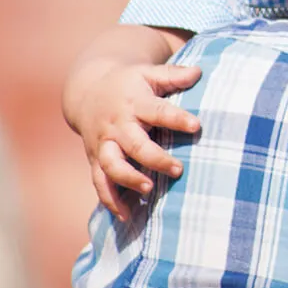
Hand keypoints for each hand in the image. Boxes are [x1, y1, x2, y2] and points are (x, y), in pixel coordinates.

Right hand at [69, 63, 201, 221]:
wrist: (88, 92)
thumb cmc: (129, 83)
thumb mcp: (148, 73)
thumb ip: (173, 74)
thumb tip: (199, 72)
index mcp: (134, 102)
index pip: (158, 111)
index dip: (177, 118)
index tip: (197, 126)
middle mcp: (117, 125)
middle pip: (134, 144)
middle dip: (155, 158)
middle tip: (178, 170)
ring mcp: (104, 144)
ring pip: (111, 166)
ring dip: (129, 180)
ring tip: (148, 191)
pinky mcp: (96, 160)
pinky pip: (100, 182)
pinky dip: (110, 200)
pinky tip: (126, 215)